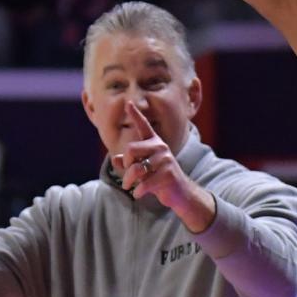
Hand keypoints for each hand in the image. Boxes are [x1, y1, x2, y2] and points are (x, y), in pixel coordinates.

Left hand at [113, 102, 214, 230]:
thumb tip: (116, 159)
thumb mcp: (142, 169)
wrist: (180, 193)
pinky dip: (138, 191)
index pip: (144, 126)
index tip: (128, 102)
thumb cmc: (159, 178)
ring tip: (128, 186)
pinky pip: (145, 183)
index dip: (135, 114)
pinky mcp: (168, 174)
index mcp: (154, 143)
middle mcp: (161, 148)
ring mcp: (165, 160)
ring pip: (136, 169)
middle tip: (127, 174)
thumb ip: (129, 163)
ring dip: (128, 180)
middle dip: (125, 164)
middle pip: (131, 149)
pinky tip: (138, 194)